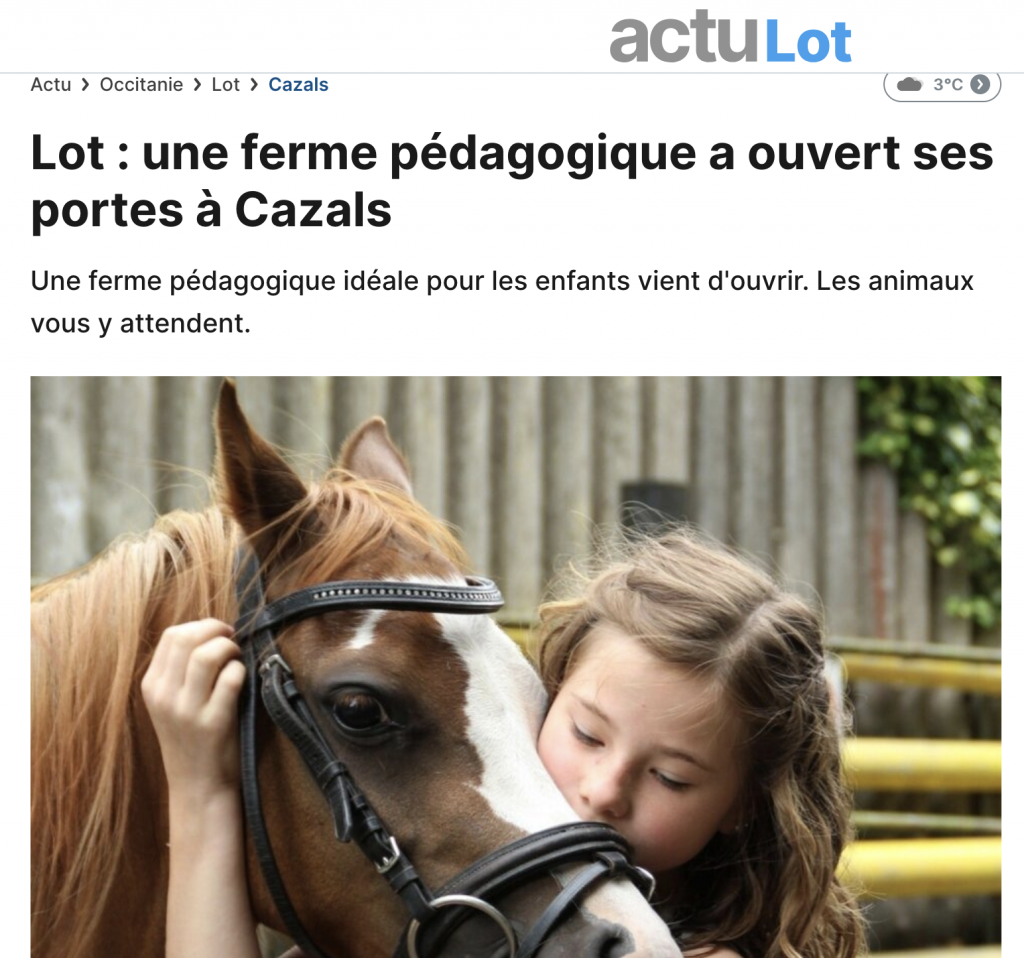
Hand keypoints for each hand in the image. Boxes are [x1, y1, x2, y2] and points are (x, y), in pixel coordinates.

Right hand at [142, 619, 245, 798]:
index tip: (218, 634)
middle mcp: (163, 696)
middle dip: (216, 630)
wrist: (197, 786)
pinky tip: (242, 679)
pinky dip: (241, 670)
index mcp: (151, 686)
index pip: (171, 635)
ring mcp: (186, 710)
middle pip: (187, 638)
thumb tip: (210, 631)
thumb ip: (181, 670)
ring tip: (236, 659)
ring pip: (207, 655)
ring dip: (229, 648)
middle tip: (232, 640)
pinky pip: (230, 678)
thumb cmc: (191, 738)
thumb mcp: (171, 703)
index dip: (201, 626)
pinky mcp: (213, 723)